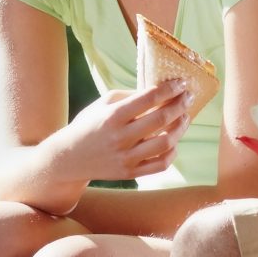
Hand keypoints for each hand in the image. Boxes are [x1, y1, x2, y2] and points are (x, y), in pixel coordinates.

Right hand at [57, 81, 190, 182]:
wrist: (68, 158)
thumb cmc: (88, 125)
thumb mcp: (102, 104)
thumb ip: (129, 96)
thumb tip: (159, 91)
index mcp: (112, 116)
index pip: (148, 98)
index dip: (169, 89)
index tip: (181, 83)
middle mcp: (120, 137)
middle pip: (161, 119)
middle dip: (180, 105)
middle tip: (188, 97)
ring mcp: (126, 158)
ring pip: (166, 143)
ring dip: (180, 127)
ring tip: (184, 117)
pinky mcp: (130, 173)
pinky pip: (161, 164)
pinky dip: (173, 151)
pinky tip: (173, 141)